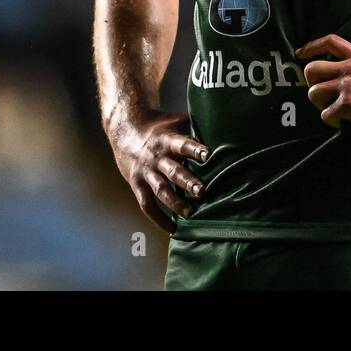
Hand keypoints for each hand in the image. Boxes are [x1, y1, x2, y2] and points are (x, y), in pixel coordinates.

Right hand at [107, 110, 207, 233]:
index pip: (183, 144)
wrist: (125, 129)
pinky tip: (172, 229)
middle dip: (188, 182)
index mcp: (168, 140)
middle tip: (202, 192)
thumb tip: (226, 130)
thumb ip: (195, 128)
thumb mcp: (175, 122)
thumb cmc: (159, 126)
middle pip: (173, 171)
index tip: (208, 155)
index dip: (195, 149)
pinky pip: (147, 204)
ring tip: (191, 214)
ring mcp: (146, 172)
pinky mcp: (136, 184)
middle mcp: (157, 157)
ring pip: (161, 190)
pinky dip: (158, 218)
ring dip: (176, 203)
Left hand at [295, 32, 350, 136]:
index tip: (300, 53)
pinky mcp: (349, 106)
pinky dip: (330, 121)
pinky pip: (325, 114)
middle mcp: (350, 69)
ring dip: (319, 104)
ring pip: (314, 92)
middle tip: (321, 93)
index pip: (330, 42)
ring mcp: (348, 87)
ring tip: (330, 110)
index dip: (311, 47)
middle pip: (312, 69)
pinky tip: (339, 123)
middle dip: (311, 82)